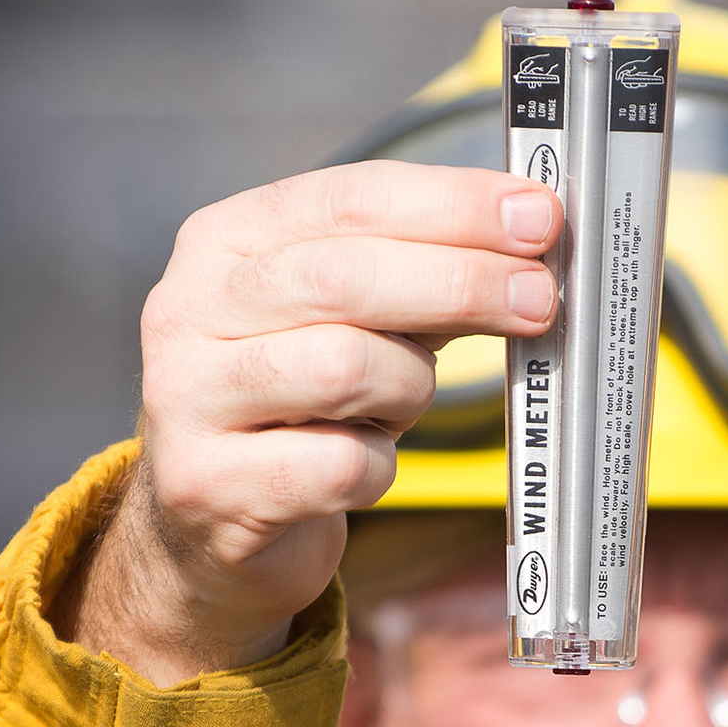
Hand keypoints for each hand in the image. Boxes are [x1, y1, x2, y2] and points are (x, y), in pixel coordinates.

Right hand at [53, 161, 561, 684]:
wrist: (210, 527)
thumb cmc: (296, 410)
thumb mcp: (343, 321)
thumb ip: (415, 275)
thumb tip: (524, 244)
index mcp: (223, 242)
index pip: (347, 199)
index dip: (452, 205)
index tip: (537, 219)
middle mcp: (188, 310)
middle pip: (344, 278)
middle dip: (459, 284)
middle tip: (539, 301)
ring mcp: (188, 401)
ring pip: (343, 369)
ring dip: (409, 389)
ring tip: (406, 404)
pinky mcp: (209, 487)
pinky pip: (340, 466)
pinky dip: (378, 467)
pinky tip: (367, 464)